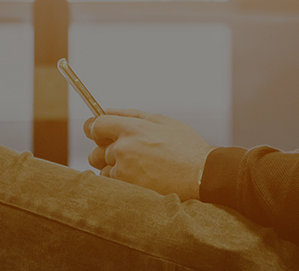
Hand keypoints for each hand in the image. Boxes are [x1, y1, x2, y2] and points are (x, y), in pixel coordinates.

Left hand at [84, 108, 214, 199]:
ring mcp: (124, 171)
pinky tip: (141, 180)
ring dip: (113, 170)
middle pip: (95, 151)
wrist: (202, 176)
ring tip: (139, 169)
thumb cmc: (186, 148)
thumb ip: (131, 114)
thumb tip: (105, 110)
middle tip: (127, 155)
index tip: (101, 134)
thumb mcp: (163, 122)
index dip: (96, 130)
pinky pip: (112, 185)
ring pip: (103, 170)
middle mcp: (123, 149)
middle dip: (106, 153)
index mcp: (132, 129)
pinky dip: (121, 183)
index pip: (95, 126)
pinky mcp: (127, 189)